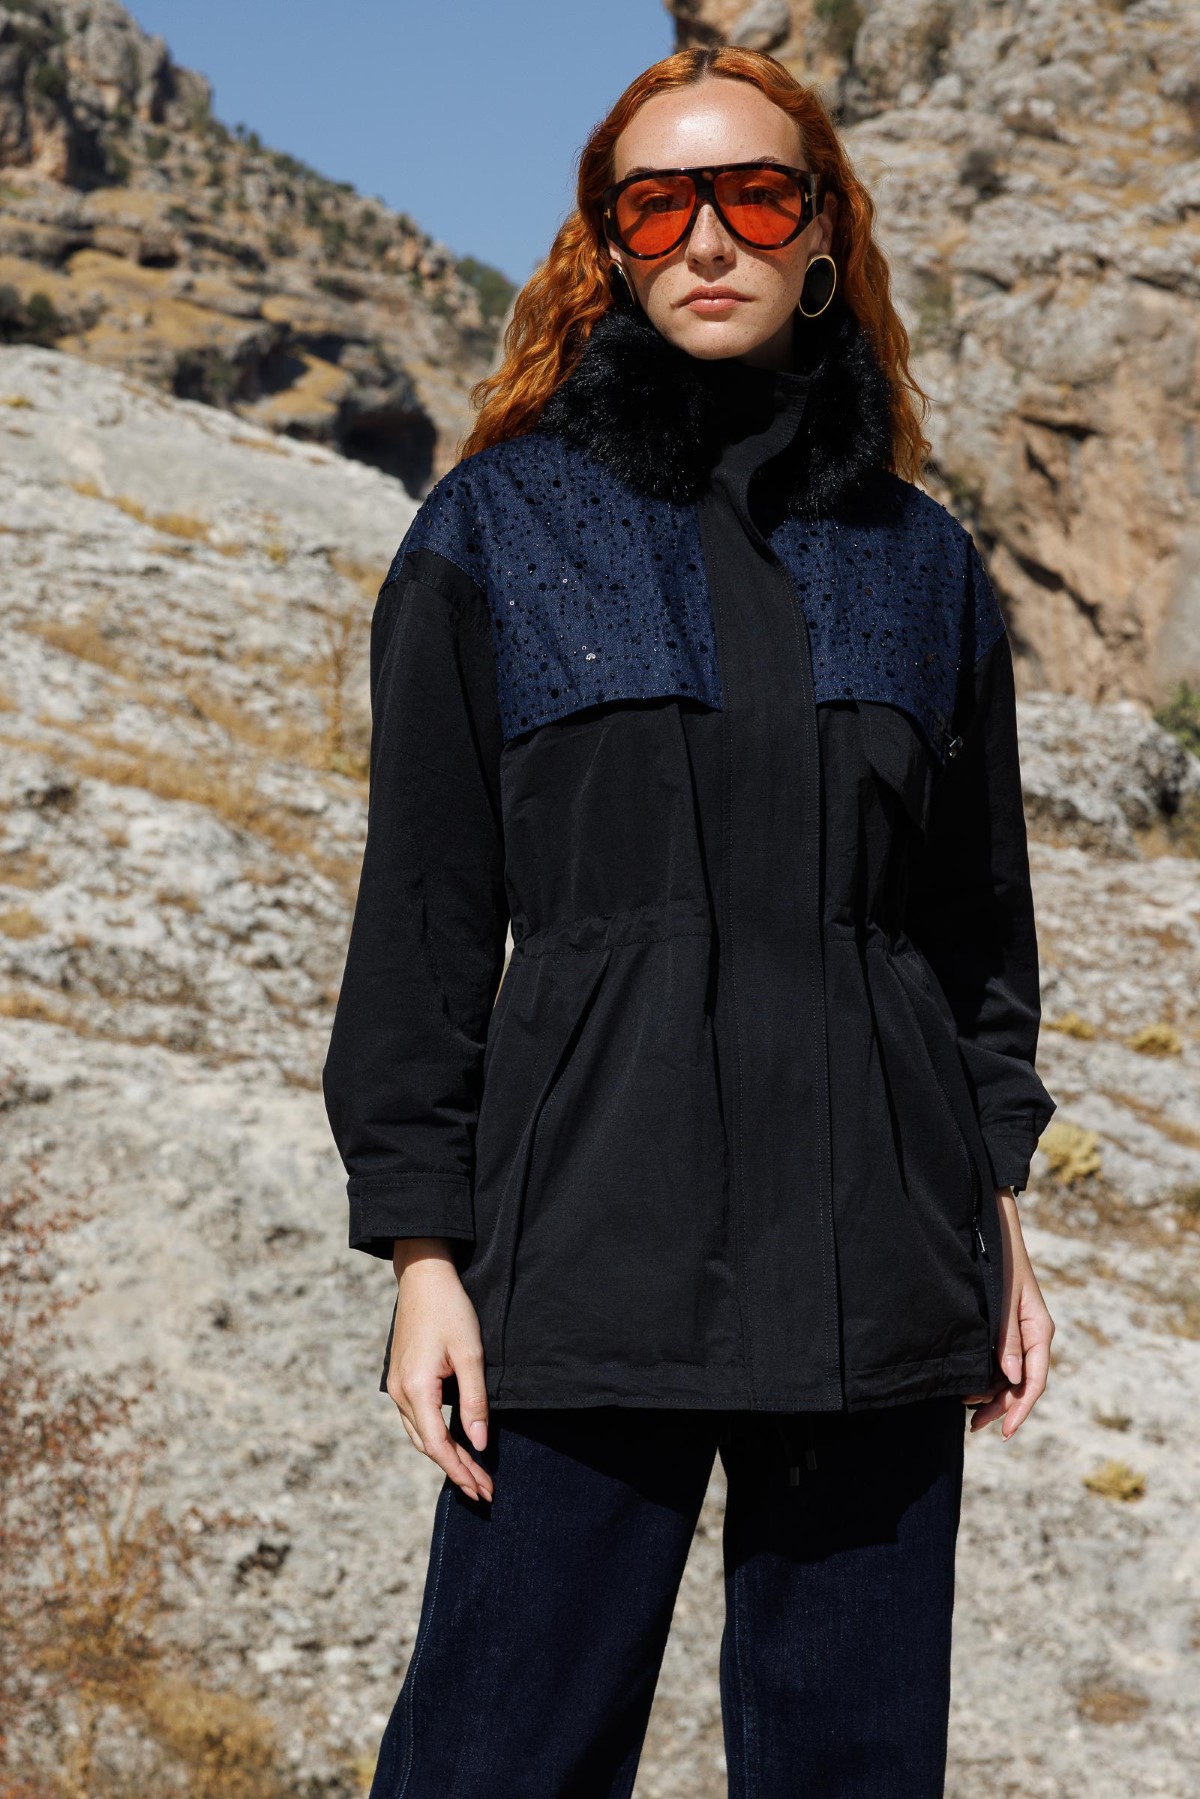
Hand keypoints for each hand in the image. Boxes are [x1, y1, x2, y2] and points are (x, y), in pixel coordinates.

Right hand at [384, 1238, 493, 1501]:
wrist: (422, 1276)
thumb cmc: (450, 1309)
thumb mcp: (470, 1354)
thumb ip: (474, 1401)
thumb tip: (478, 1444)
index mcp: (416, 1389)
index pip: (438, 1445)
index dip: (460, 1471)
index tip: (483, 1490)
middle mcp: (399, 1393)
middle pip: (427, 1446)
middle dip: (455, 1470)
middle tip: (484, 1490)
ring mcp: (396, 1386)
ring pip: (419, 1434)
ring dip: (444, 1456)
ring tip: (472, 1472)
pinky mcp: (400, 1378)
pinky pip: (415, 1418)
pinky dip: (434, 1436)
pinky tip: (453, 1441)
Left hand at [963, 1187, 1054, 1438]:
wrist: (992, 1229)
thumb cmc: (1001, 1261)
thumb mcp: (1003, 1300)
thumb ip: (1007, 1338)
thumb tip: (1013, 1379)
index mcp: (1039, 1330)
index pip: (1034, 1381)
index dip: (1019, 1409)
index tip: (1004, 1431)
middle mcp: (1032, 1335)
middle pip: (1022, 1384)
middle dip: (1001, 1407)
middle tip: (976, 1428)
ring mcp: (1019, 1331)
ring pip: (1011, 1375)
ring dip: (992, 1394)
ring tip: (968, 1411)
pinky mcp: (1006, 1326)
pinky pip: (1001, 1360)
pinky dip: (988, 1376)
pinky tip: (970, 1386)